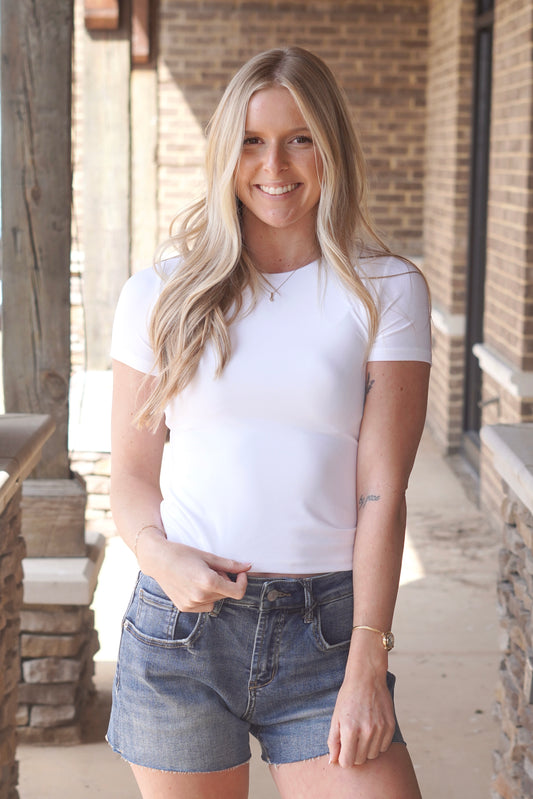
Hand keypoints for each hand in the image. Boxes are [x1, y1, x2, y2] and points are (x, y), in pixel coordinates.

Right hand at [137, 534, 251, 612]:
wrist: (158, 560)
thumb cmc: (183, 553)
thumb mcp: (209, 556)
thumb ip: (230, 564)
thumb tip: (249, 566)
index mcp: (208, 582)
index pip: (238, 592)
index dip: (242, 582)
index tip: (240, 573)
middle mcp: (201, 596)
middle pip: (226, 594)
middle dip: (225, 582)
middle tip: (212, 569)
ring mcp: (192, 604)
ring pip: (216, 600)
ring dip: (215, 590)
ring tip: (200, 576)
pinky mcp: (185, 608)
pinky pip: (204, 605)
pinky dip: (205, 597)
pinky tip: (193, 584)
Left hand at [327, 656, 395, 767]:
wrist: (367, 678)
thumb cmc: (348, 697)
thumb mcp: (336, 718)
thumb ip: (333, 741)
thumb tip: (332, 762)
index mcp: (350, 729)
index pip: (347, 762)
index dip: (344, 759)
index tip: (343, 751)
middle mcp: (367, 731)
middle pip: (360, 760)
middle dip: (354, 753)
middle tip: (352, 739)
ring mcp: (380, 729)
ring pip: (373, 755)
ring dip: (366, 749)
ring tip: (362, 733)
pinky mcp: (391, 726)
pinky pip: (384, 747)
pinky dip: (377, 743)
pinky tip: (372, 730)